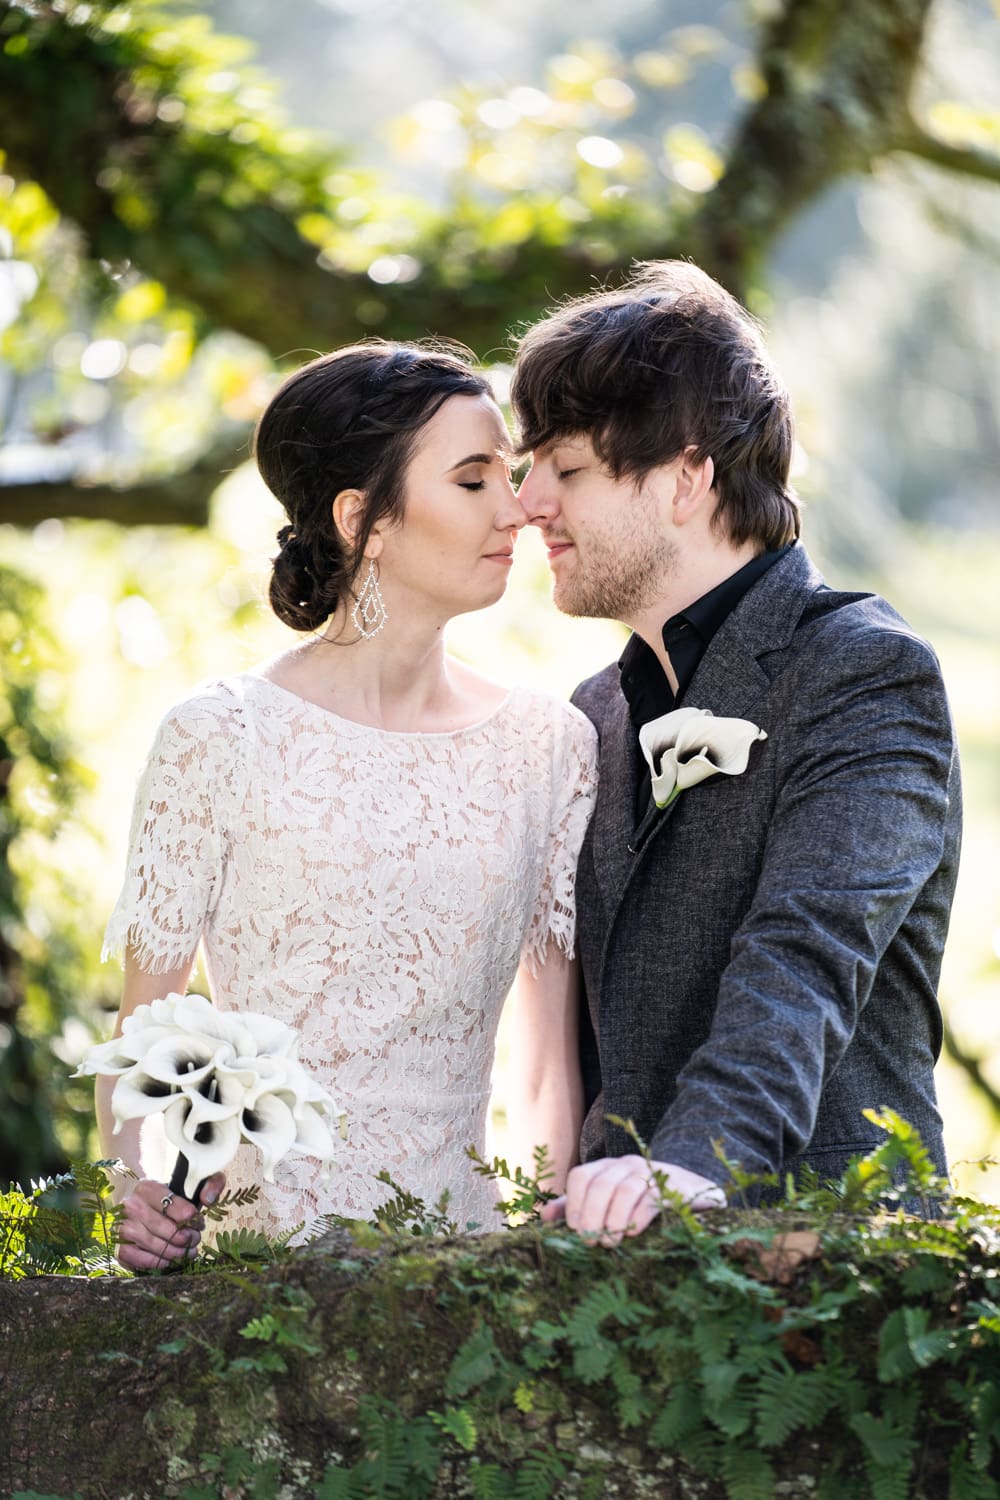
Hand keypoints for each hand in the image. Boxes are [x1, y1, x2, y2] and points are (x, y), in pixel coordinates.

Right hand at [116, 1172, 226, 1271]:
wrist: (142, 1204)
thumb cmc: (171, 1196)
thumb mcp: (193, 1183)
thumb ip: (211, 1183)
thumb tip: (208, 1200)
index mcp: (147, 1186)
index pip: (170, 1202)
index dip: (189, 1217)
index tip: (198, 1223)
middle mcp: (130, 1205)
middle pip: (160, 1226)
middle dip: (183, 1237)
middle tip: (194, 1240)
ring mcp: (121, 1225)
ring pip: (148, 1242)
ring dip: (172, 1252)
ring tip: (186, 1252)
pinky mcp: (118, 1245)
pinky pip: (134, 1257)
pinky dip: (153, 1261)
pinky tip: (168, 1261)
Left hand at [539, 1155, 724, 1245]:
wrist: (693, 1192)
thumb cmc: (642, 1202)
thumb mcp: (608, 1202)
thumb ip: (576, 1207)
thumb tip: (545, 1218)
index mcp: (607, 1168)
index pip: (581, 1176)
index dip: (573, 1203)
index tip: (573, 1230)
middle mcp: (627, 1165)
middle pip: (601, 1183)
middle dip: (591, 1215)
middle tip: (589, 1242)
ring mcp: (652, 1173)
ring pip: (625, 1189)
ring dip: (613, 1219)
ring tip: (609, 1243)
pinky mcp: (675, 1188)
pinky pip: (652, 1198)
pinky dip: (638, 1217)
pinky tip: (633, 1234)